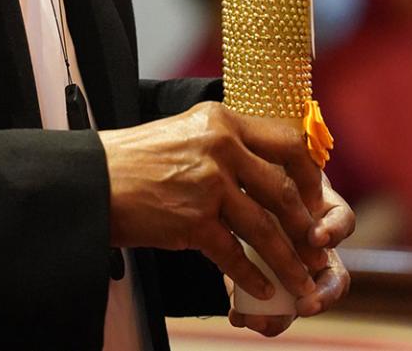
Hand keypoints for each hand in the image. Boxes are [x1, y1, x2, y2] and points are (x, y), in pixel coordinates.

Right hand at [99, 101, 325, 301]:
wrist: (94, 178)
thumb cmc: (139, 158)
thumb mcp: (189, 132)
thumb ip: (227, 143)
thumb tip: (266, 170)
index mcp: (223, 120)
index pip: (287, 142)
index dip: (308, 175)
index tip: (315, 199)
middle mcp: (221, 146)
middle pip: (282, 189)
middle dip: (306, 226)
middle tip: (317, 248)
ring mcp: (207, 183)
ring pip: (265, 228)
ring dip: (289, 262)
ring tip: (303, 284)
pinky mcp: (191, 219)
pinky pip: (234, 254)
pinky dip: (251, 277)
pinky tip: (262, 291)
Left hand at [226, 174, 353, 336]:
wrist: (237, 181)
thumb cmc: (262, 170)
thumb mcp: (272, 167)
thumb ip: (276, 174)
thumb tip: (279, 175)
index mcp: (320, 209)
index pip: (342, 222)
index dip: (334, 231)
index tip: (316, 238)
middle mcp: (314, 243)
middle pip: (334, 275)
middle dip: (324, 295)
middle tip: (305, 306)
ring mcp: (295, 267)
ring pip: (302, 300)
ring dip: (283, 315)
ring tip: (257, 321)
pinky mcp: (272, 284)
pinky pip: (272, 310)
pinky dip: (255, 313)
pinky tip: (236, 315)